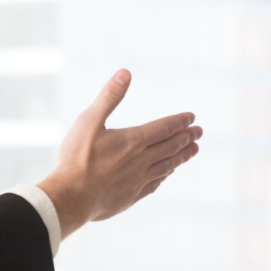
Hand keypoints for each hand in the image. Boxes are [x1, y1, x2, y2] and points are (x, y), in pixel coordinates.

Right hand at [39, 69, 201, 238]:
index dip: (180, 121)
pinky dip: (164, 176)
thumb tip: (125, 73)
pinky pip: (154, 184)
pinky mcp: (130, 197)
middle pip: (171, 147)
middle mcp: (141, 160)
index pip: (164, 127)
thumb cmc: (76, 159)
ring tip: (193, 151)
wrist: (71, 198)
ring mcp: (137, 180)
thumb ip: (109, 97)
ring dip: (181, 157)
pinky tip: (166, 175)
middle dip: (186, 138)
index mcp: (133, 140)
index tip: (192, 117)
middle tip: (199, 133)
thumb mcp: (89, 121)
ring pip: (167, 166)